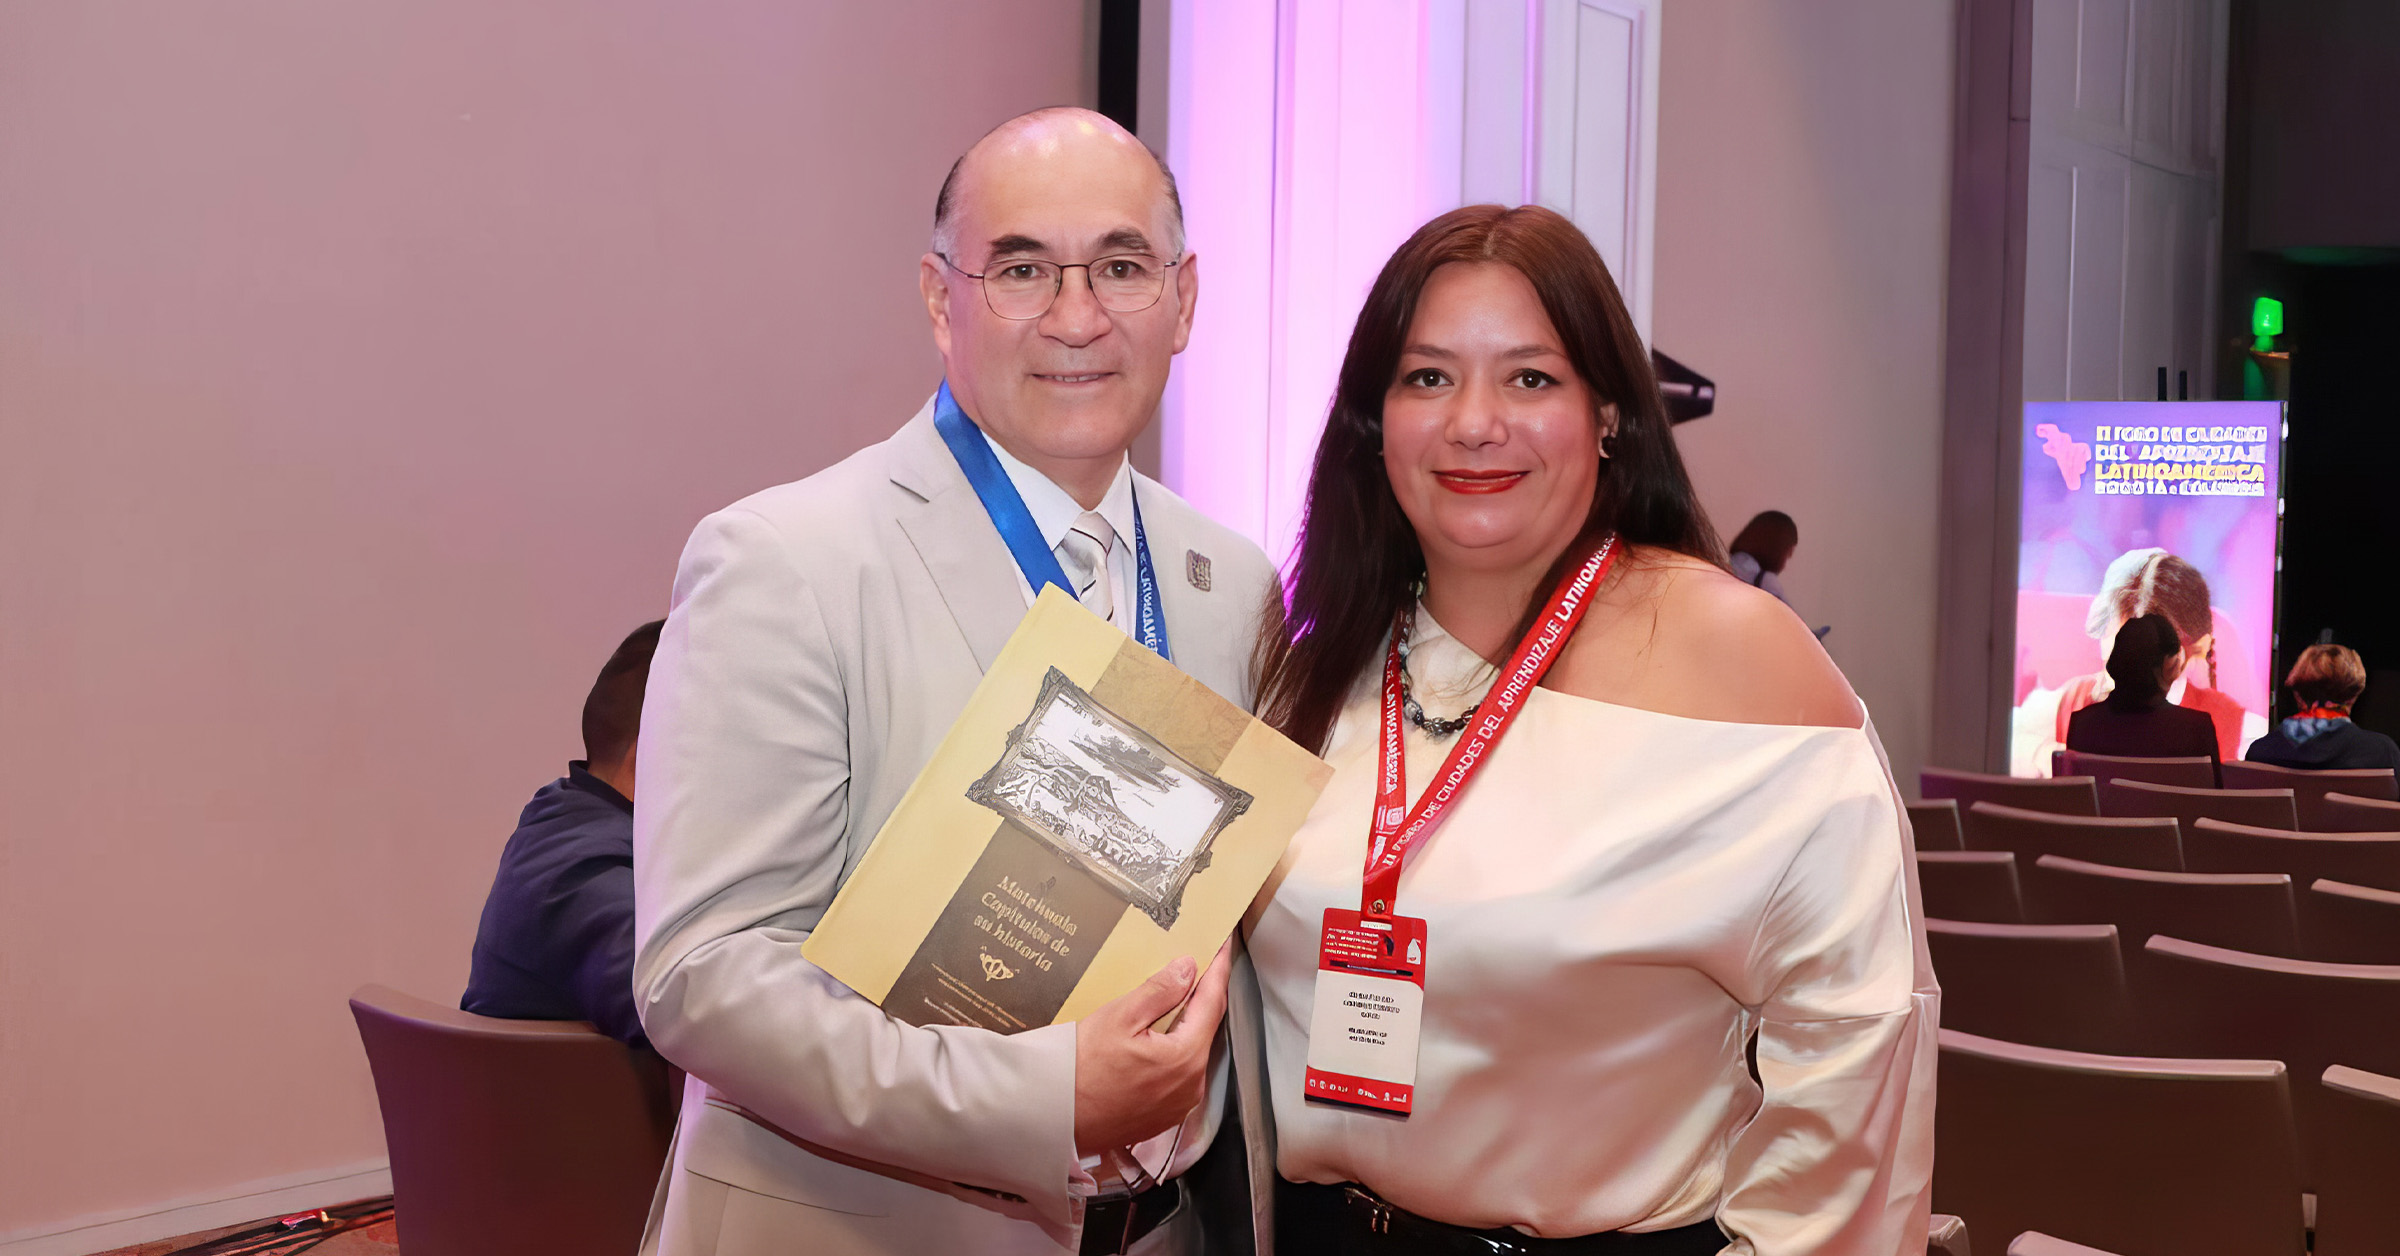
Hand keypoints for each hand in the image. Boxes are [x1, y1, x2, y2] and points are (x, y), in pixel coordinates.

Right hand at [1072, 940, 1232, 1155]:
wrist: (1054, 1119)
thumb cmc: (1080, 1072)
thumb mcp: (1119, 1018)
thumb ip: (1159, 991)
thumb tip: (1187, 969)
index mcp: (1185, 1058)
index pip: (1213, 1002)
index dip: (1218, 970)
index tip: (1223, 948)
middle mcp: (1191, 1085)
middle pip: (1205, 1029)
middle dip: (1201, 997)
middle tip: (1197, 967)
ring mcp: (1179, 1104)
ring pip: (1191, 1053)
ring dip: (1185, 1027)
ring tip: (1172, 1001)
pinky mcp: (1164, 1116)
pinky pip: (1178, 1076)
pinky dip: (1173, 1053)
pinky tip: (1155, 1040)